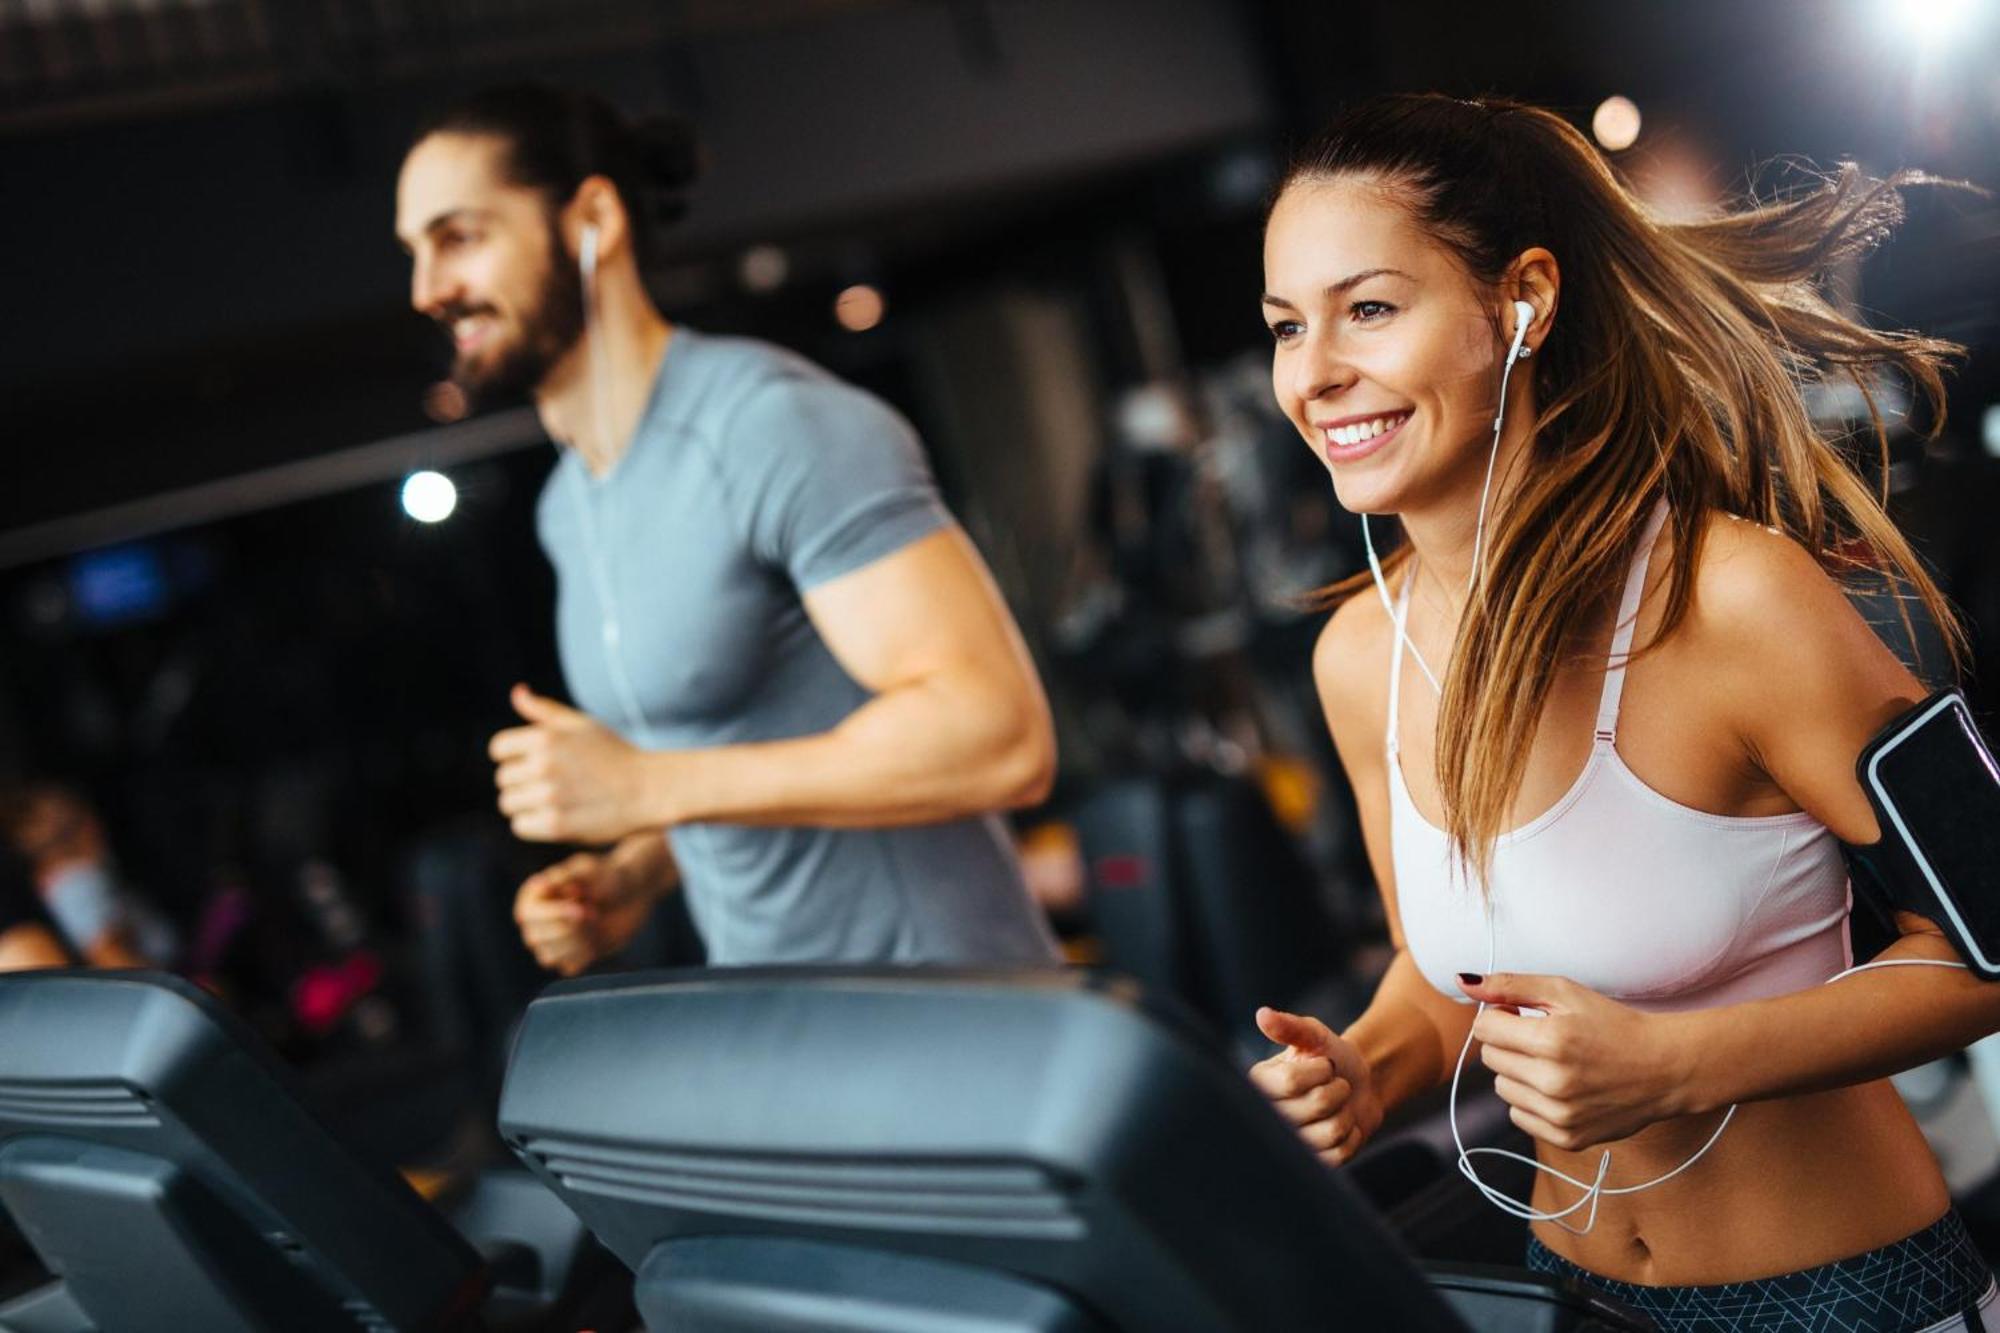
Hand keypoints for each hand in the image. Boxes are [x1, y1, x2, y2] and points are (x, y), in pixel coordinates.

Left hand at [490, 684, 643, 843]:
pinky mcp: (555, 824)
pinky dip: (534, 824)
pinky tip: (556, 817)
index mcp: (545, 737)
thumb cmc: (615, 754)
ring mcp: (549, 796)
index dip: (514, 757)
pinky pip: (521, 826)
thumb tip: (517, 692)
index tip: (537, 764)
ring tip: (555, 801)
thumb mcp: (583, 725)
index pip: (498, 749)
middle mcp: (544, 764)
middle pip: (503, 779)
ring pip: (509, 804)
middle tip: (553, 786)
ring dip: (526, 805)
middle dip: (522, 782)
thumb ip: (545, 710)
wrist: (650, 789)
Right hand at [512, 851, 656, 975]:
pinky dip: (585, 954)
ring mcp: (551, 942)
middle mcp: (536, 921)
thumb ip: (565, 876)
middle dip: (569, 928)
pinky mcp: (571, 957)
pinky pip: (568, 967)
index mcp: (534, 896)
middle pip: (535, 938)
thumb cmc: (606, 875)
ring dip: (578, 941)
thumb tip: (539, 885)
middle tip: (594, 912)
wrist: (632, 892)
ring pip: (548, 956)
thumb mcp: (588, 869)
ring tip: (595, 920)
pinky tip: (597, 937)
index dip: (552, 915)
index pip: (527, 915)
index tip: (581, 907)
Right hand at [1248, 1006, 1382, 1165]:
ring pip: (1331, 1131)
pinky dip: (1351, 1135)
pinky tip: (1342, 1125)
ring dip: (1346, 1113)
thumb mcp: (1312, 1035)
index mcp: (1259, 1084)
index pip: (1292, 1082)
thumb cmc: (1330, 1055)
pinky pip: (1340, 1152)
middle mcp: (1269, 1116)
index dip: (1320, 1070)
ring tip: (1337, 1105)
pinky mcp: (1314, 1163)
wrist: (1359, 1083)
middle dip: (1337, 1089)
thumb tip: (1263, 1015)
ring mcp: (1291, 1143)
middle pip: (1317, 1105)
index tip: (1324, 1064)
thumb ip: (1289, 1026)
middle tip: (1333, 1084)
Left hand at [1459, 971, 1693, 1151]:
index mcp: (1551, 1040)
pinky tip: (1560, 1088)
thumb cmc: (1613, 1024)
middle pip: (1489, 1059)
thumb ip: (1510, 985)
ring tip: (1553, 1063)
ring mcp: (1560, 1114)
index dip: (1501, 1016)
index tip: (1523, 1014)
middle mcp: (1553, 1081)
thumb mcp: (1565, 992)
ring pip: (1501, 1088)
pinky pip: (1518, 1115)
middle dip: (1507, 1043)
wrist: (1664, 1068)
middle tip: (1541, 1037)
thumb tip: (1462, 981)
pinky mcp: (1566, 1137)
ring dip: (1517, 1073)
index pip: (1484, 1028)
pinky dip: (1531, 1101)